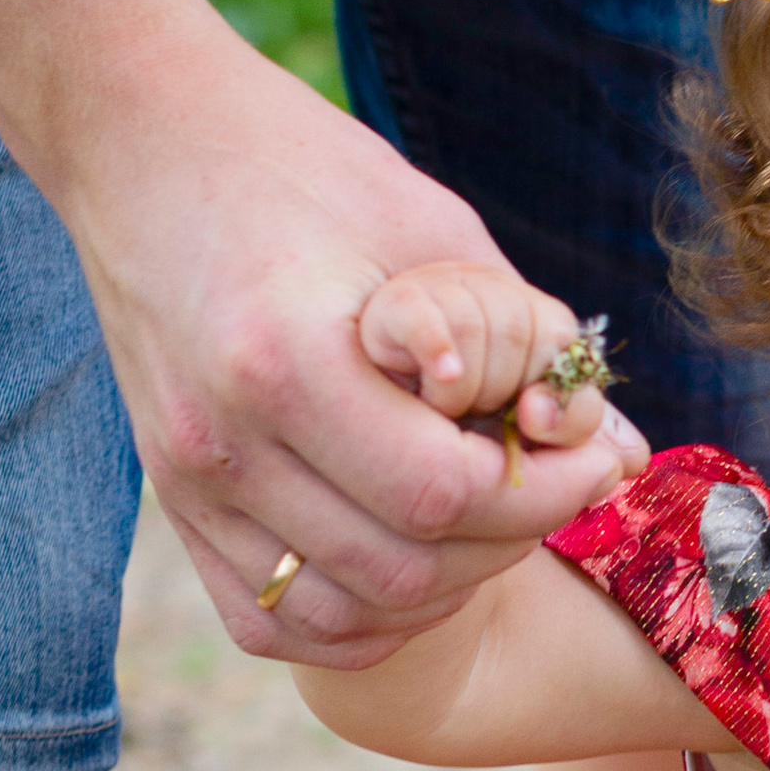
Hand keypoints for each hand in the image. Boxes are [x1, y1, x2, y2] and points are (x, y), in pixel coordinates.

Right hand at [46, 21, 645, 665]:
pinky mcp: (175, 507)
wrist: (145, 148)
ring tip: (484, 518)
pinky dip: (359, 617)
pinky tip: (409, 557)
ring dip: (442, 589)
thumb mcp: (435, 233)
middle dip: (508, 540)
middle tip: (546, 482)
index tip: (588, 458)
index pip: (443, 493)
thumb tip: (624, 452)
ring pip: (344, 616)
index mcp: (283, 359)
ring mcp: (187, 485)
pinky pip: (273, 622)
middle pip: (402, 570)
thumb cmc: (302, 170)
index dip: (544, 494)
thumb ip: (531, 345)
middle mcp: (221, 440)